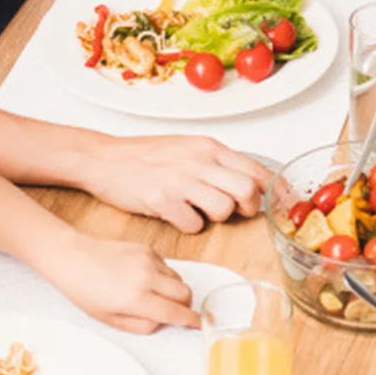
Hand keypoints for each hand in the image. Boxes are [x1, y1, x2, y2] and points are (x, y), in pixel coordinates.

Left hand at [43, 235, 199, 334]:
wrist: (72, 258)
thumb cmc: (85, 290)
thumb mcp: (109, 319)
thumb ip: (141, 325)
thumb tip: (163, 322)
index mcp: (135, 299)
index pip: (176, 312)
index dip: (191, 321)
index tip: (198, 324)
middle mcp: (147, 278)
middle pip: (186, 294)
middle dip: (186, 305)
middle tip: (177, 311)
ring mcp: (149, 260)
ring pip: (179, 279)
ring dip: (175, 290)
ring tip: (153, 294)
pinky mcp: (148, 249)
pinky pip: (168, 266)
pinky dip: (164, 276)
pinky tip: (143, 278)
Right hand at [77, 136, 269, 234]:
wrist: (103, 158)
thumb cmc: (145, 156)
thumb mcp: (188, 148)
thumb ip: (218, 162)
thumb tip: (251, 179)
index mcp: (209, 148)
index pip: (255, 169)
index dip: (268, 190)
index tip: (272, 201)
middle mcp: (199, 161)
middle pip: (247, 190)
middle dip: (248, 207)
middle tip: (237, 211)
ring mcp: (180, 181)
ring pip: (224, 209)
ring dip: (217, 217)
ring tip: (201, 211)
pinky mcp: (162, 200)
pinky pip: (193, 224)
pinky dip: (190, 226)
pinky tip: (179, 216)